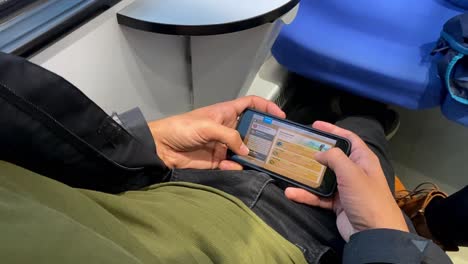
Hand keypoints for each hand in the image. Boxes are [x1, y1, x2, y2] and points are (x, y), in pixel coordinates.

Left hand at [148, 96, 284, 169]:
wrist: (161, 147)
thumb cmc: (183, 128)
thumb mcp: (208, 126)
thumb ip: (230, 136)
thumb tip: (248, 152)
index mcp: (226, 112)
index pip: (251, 104)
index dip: (266, 107)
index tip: (281, 115)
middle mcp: (228, 127)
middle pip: (252, 129)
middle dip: (265, 135)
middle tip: (279, 143)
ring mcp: (223, 145)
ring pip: (245, 149)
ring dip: (254, 154)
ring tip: (266, 160)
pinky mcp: (217, 160)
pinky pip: (233, 164)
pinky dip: (237, 166)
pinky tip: (238, 167)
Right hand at [285, 121, 407, 241]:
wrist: (374, 234)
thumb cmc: (367, 198)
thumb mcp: (351, 172)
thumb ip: (334, 157)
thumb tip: (319, 152)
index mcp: (362, 159)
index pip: (348, 138)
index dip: (332, 130)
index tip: (315, 125)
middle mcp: (354, 171)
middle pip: (332, 157)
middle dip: (315, 152)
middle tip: (297, 146)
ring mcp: (344, 188)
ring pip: (322, 177)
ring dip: (306, 175)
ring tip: (290, 168)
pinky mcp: (336, 204)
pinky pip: (318, 196)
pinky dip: (305, 195)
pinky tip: (291, 192)